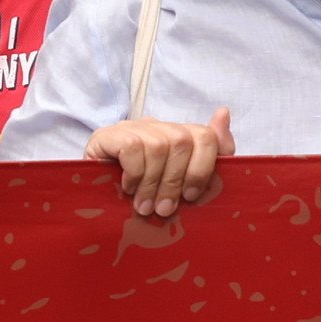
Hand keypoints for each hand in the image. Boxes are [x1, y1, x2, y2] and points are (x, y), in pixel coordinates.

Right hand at [85, 111, 228, 217]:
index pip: (205, 136)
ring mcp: (130, 129)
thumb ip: (212, 156)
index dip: (202, 168)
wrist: (97, 207)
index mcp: (179, 137)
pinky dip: (133, 173)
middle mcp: (156, 127)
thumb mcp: (182, 187)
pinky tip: (127, 188)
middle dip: (175, 181)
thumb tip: (223, 112)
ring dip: (152, 183)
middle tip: (164, 210)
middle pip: (181, 141)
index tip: (191, 197)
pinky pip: (131, 146)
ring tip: (144, 206)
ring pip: (157, 145)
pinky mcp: (106, 136)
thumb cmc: (146, 199)